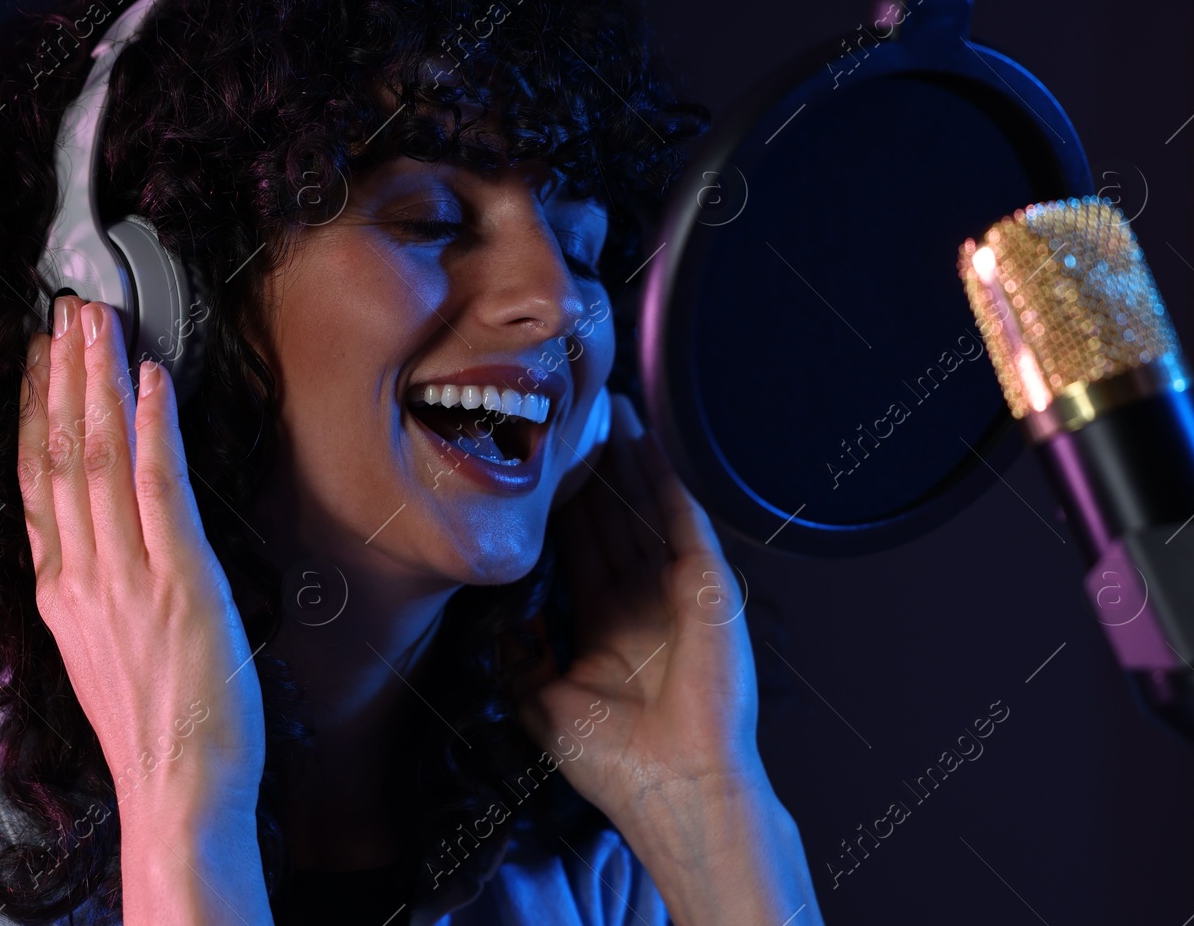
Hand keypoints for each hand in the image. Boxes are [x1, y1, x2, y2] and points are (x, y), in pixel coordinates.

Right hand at [16, 296, 267, 923]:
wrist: (178, 790)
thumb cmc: (155, 726)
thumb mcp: (99, 650)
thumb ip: (92, 589)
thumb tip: (100, 541)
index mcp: (60, 591)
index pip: (38, 481)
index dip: (38, 411)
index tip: (41, 358)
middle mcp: (81, 575)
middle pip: (61, 454)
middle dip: (66, 373)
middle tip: (69, 309)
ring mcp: (125, 576)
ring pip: (99, 458)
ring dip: (102, 381)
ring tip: (102, 321)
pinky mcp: (179, 581)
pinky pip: (158, 488)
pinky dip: (152, 429)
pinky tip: (154, 382)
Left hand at [519, 394, 822, 925]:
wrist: (670, 786)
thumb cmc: (611, 760)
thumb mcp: (540, 700)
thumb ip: (516, 653)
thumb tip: (487, 615)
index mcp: (602, 623)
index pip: (575, 547)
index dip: (557, 505)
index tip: (533, 462)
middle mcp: (639, 599)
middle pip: (608, 517)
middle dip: (590, 468)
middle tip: (567, 410)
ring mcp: (675, 589)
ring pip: (644, 509)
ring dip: (628, 460)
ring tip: (607, 407)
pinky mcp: (707, 585)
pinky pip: (681, 521)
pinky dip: (664, 481)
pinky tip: (646, 443)